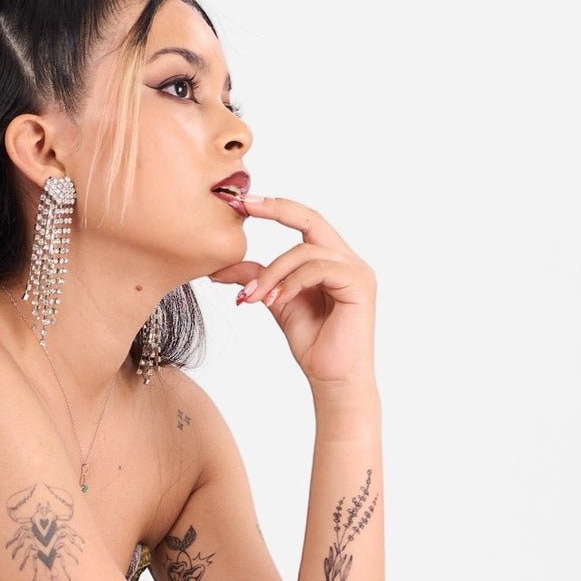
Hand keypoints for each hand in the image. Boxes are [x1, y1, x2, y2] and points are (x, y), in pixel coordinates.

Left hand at [209, 194, 376, 390]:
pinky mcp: (359, 283)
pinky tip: (273, 301)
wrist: (331, 378)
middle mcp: (347, 258)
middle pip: (311, 218)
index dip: (274, 208)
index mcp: (331, 259)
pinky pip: (317, 269)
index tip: (241, 202)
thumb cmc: (312, 342)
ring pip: (305, 251)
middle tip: (243, 206)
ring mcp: (356, 269)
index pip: (304, 222)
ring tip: (252, 297)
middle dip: (275, 209)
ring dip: (273, 272)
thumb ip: (258, 278)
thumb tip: (221, 265)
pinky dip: (290, 283)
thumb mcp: (275, 301)